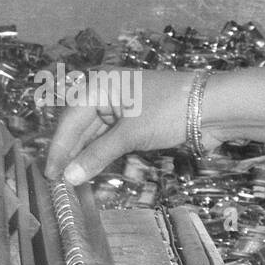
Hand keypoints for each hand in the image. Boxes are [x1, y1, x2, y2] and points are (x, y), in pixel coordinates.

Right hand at [44, 70, 221, 183]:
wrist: (215, 106)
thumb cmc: (168, 112)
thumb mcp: (130, 135)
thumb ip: (97, 155)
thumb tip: (69, 176)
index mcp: (99, 85)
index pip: (69, 119)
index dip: (59, 148)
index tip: (50, 174)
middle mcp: (108, 91)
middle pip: (81, 125)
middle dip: (71, 152)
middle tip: (59, 180)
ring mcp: (125, 105)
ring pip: (97, 132)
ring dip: (88, 154)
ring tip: (75, 178)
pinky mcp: (140, 118)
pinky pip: (114, 136)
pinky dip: (105, 151)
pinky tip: (96, 167)